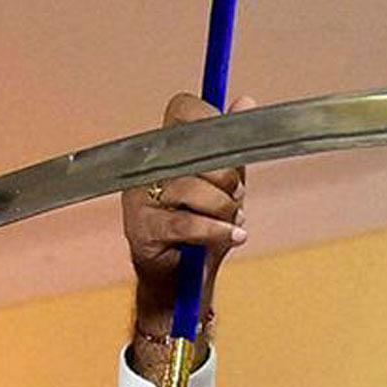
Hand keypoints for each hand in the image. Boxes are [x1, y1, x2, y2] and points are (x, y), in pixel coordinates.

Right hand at [123, 92, 251, 327]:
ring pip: (195, 189)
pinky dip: (216, 231)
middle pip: (198, 151)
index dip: (212, 122)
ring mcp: (139, 196)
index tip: (229, 150)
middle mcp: (147, 166)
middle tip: (233, 199)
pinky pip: (188, 223)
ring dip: (223, 211)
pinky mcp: (140, 227)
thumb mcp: (225, 186)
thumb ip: (233, 149)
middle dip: (228, 179)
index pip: (183, 108)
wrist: (182, 284)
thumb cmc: (202, 230)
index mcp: (167, 148)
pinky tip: (234, 237)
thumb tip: (247, 101)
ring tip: (228, 223)